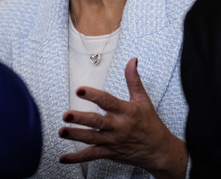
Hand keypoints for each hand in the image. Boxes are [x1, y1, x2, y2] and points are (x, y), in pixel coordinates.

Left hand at [57, 58, 187, 178]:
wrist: (159, 151)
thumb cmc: (150, 125)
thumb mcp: (143, 100)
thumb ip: (133, 80)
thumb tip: (132, 61)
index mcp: (126, 112)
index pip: (108, 101)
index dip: (94, 95)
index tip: (80, 90)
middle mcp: (118, 127)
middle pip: (97, 122)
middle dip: (81, 119)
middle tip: (67, 115)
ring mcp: (112, 141)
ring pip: (92, 138)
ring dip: (76, 135)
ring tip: (62, 131)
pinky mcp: (109, 153)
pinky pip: (91, 156)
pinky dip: (77, 158)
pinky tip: (64, 158)